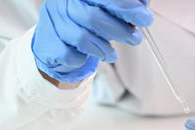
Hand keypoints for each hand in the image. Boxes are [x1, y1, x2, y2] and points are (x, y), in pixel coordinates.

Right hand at [32, 0, 153, 82]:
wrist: (55, 42)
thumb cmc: (84, 23)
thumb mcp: (103, 9)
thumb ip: (121, 6)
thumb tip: (143, 4)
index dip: (126, 6)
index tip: (145, 18)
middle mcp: (63, 3)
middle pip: (93, 17)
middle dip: (120, 31)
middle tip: (136, 38)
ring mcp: (53, 23)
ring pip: (82, 38)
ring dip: (105, 49)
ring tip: (113, 54)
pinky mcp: (49, 44)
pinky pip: (71, 55)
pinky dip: (84, 60)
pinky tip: (91, 58)